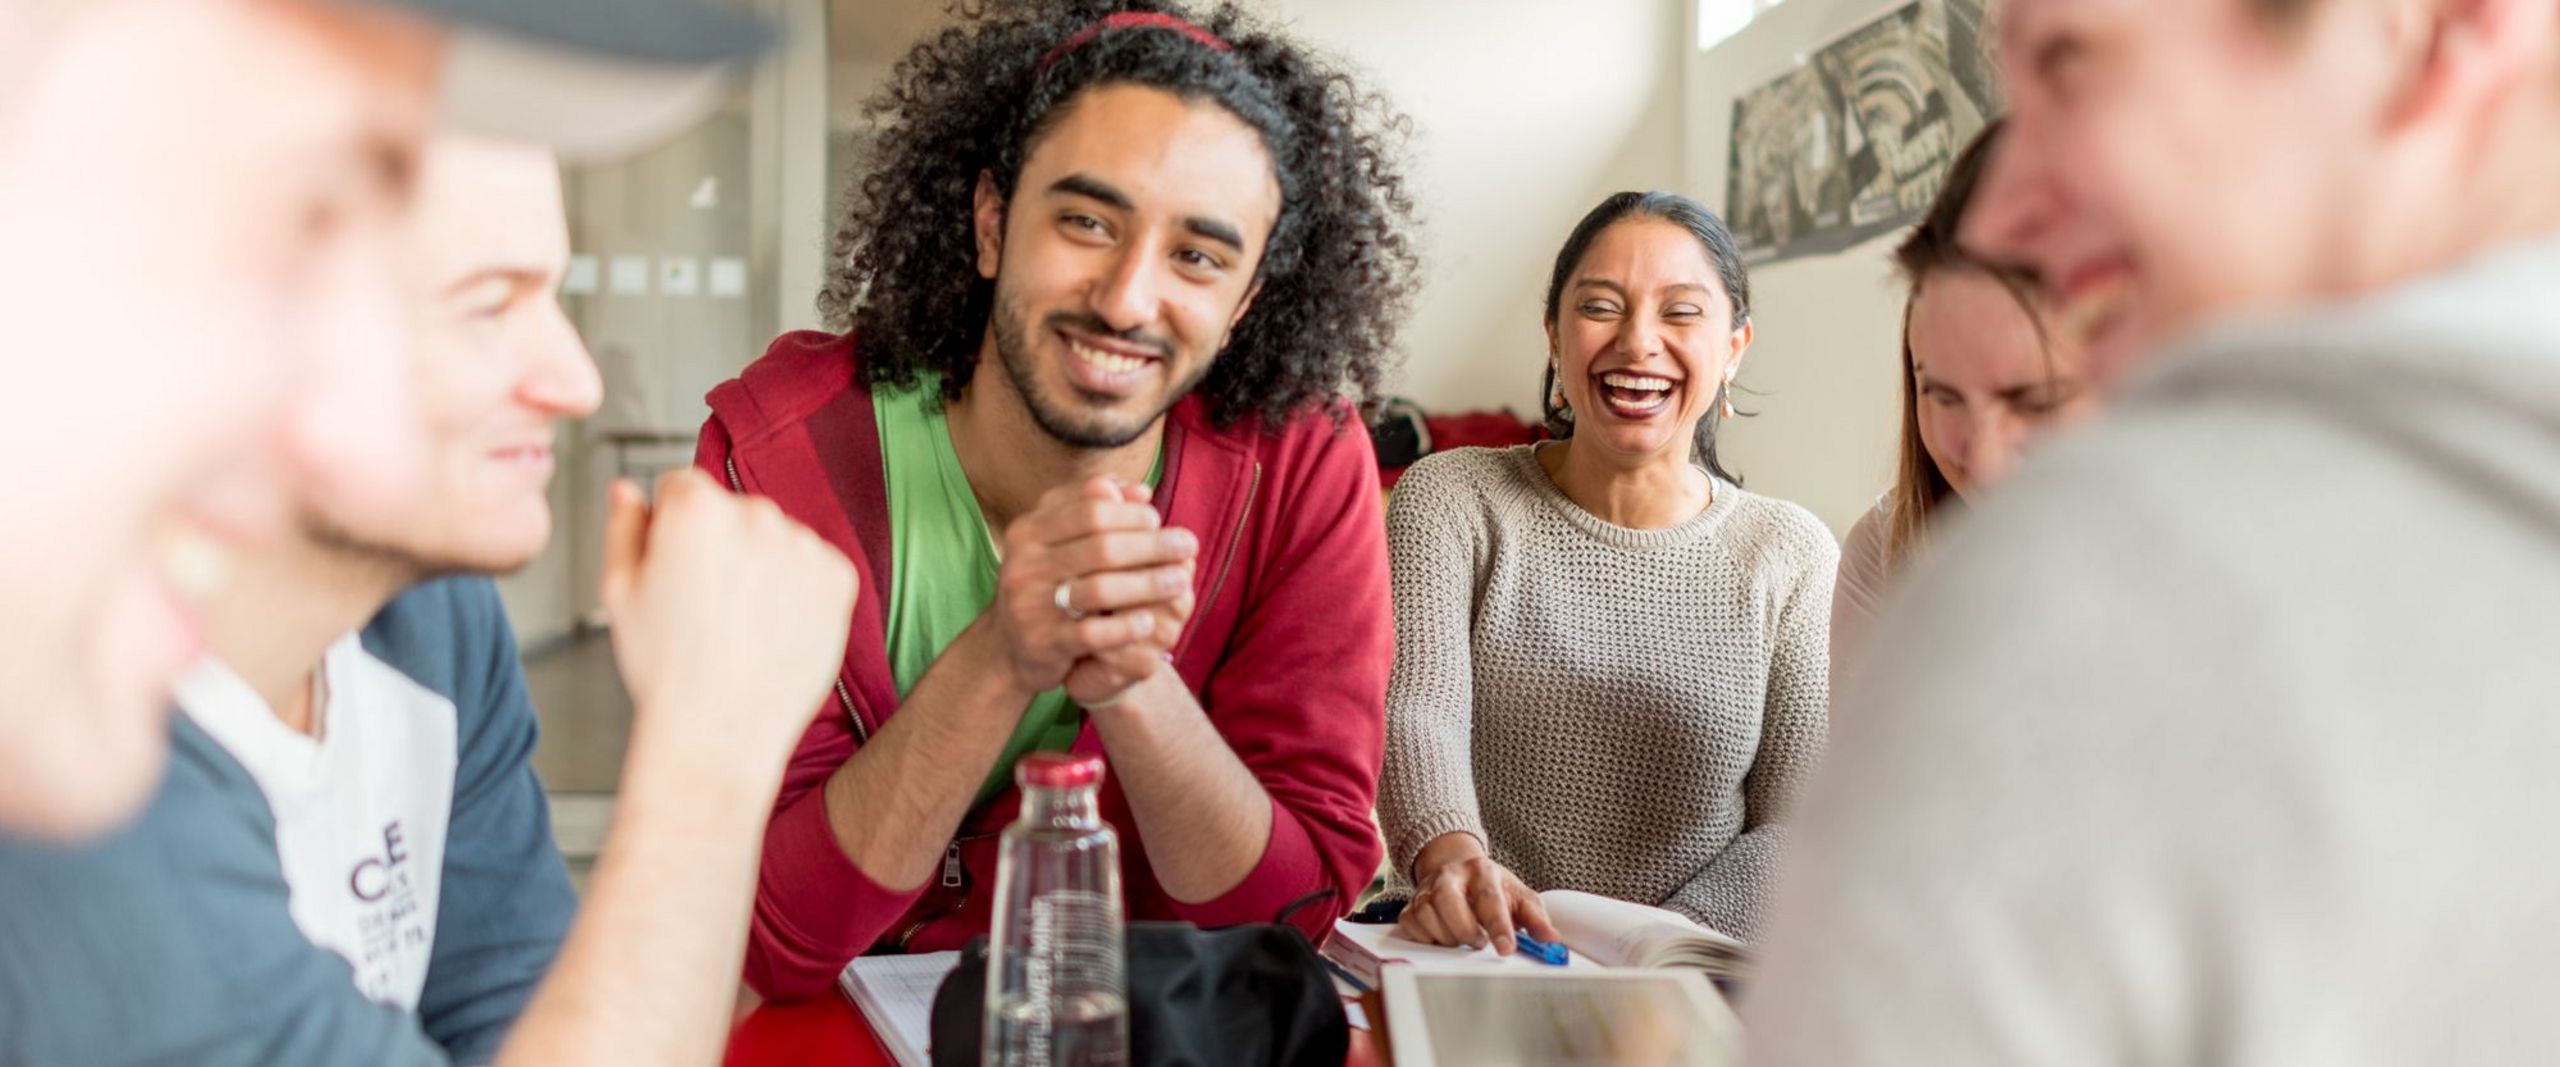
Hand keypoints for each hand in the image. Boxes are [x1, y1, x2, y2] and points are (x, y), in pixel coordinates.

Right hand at [599, 471, 857, 756]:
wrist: (720, 730)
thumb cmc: (666, 668)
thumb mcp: (619, 591)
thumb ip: (623, 528)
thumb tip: (628, 491)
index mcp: (697, 509)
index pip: (682, 486)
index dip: (669, 528)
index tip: (673, 568)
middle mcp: (757, 515)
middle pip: (733, 511)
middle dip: (718, 544)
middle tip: (705, 605)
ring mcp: (804, 546)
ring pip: (776, 539)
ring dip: (761, 565)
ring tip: (740, 623)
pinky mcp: (838, 577)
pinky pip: (813, 567)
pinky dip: (798, 590)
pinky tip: (772, 628)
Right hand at [992, 476, 1196, 695]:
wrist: (1011, 646)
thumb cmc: (1049, 583)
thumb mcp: (1062, 542)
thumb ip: (1095, 510)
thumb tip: (1141, 490)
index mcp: (1028, 530)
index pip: (1091, 510)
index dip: (1131, 514)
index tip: (1158, 519)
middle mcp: (1023, 564)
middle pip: (1101, 547)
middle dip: (1152, 545)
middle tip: (1188, 545)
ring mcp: (1029, 604)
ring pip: (1100, 589)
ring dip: (1149, 584)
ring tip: (1181, 581)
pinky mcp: (1042, 642)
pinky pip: (1092, 634)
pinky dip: (1126, 627)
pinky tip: (1151, 621)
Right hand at [1398, 833, 1558, 954]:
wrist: (1458, 869)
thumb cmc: (1492, 887)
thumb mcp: (1519, 897)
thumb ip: (1536, 918)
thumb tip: (1552, 938)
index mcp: (1481, 871)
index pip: (1489, 899)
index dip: (1498, 926)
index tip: (1506, 949)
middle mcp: (1450, 876)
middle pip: (1448, 903)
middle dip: (1466, 931)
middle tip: (1479, 941)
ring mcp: (1426, 890)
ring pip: (1427, 917)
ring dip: (1448, 937)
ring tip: (1464, 937)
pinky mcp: (1410, 905)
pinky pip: (1411, 926)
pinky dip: (1428, 939)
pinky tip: (1443, 936)